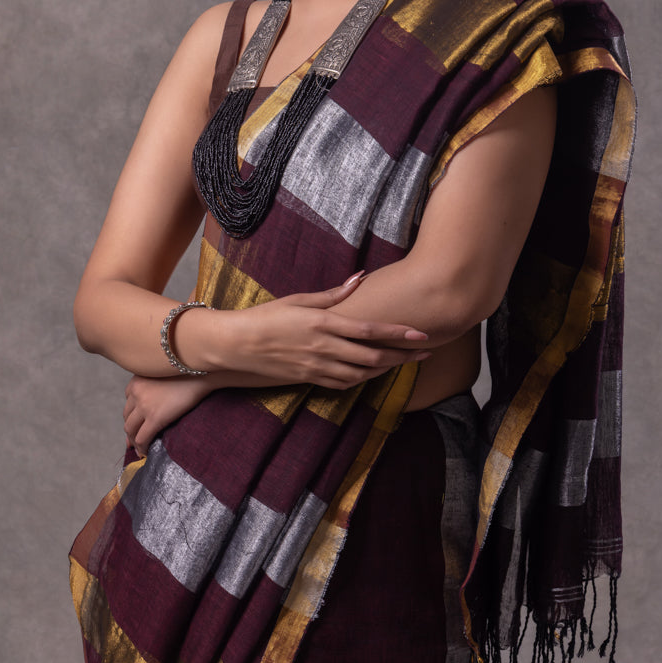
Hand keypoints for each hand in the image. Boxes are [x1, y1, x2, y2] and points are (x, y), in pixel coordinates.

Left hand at [123, 374, 211, 456]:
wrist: (200, 374)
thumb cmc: (187, 374)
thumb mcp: (161, 375)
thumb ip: (152, 386)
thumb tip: (153, 405)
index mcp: (137, 380)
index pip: (128, 403)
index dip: (132, 416)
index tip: (136, 425)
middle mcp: (136, 392)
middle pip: (126, 417)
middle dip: (130, 431)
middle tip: (134, 442)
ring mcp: (144, 405)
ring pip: (130, 429)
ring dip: (134, 441)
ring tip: (141, 448)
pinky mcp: (155, 417)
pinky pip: (142, 438)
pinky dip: (142, 448)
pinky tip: (147, 452)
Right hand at [209, 272, 429, 390]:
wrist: (236, 345)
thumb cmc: (267, 316)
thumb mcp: (299, 299)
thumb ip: (333, 293)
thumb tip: (361, 278)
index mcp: (323, 323)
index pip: (370, 329)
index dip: (398, 333)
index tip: (421, 333)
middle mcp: (324, 348)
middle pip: (373, 357)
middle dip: (402, 356)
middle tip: (425, 353)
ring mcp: (317, 367)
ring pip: (361, 374)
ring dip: (385, 370)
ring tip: (403, 362)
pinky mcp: (309, 379)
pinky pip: (342, 384)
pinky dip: (361, 380)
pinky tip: (371, 374)